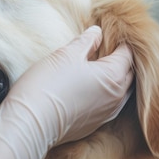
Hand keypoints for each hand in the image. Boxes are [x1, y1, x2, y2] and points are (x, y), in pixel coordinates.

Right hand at [0, 25, 133, 158]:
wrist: (30, 123)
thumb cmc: (48, 85)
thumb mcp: (66, 54)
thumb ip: (86, 41)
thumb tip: (97, 32)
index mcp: (114, 76)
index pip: (127, 55)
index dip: (120, 43)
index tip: (112, 35)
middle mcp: (116, 98)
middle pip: (128, 74)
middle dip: (121, 61)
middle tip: (107, 49)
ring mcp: (105, 114)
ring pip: (119, 92)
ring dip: (114, 79)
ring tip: (99, 68)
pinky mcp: (92, 126)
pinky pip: (106, 106)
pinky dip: (103, 95)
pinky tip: (88, 89)